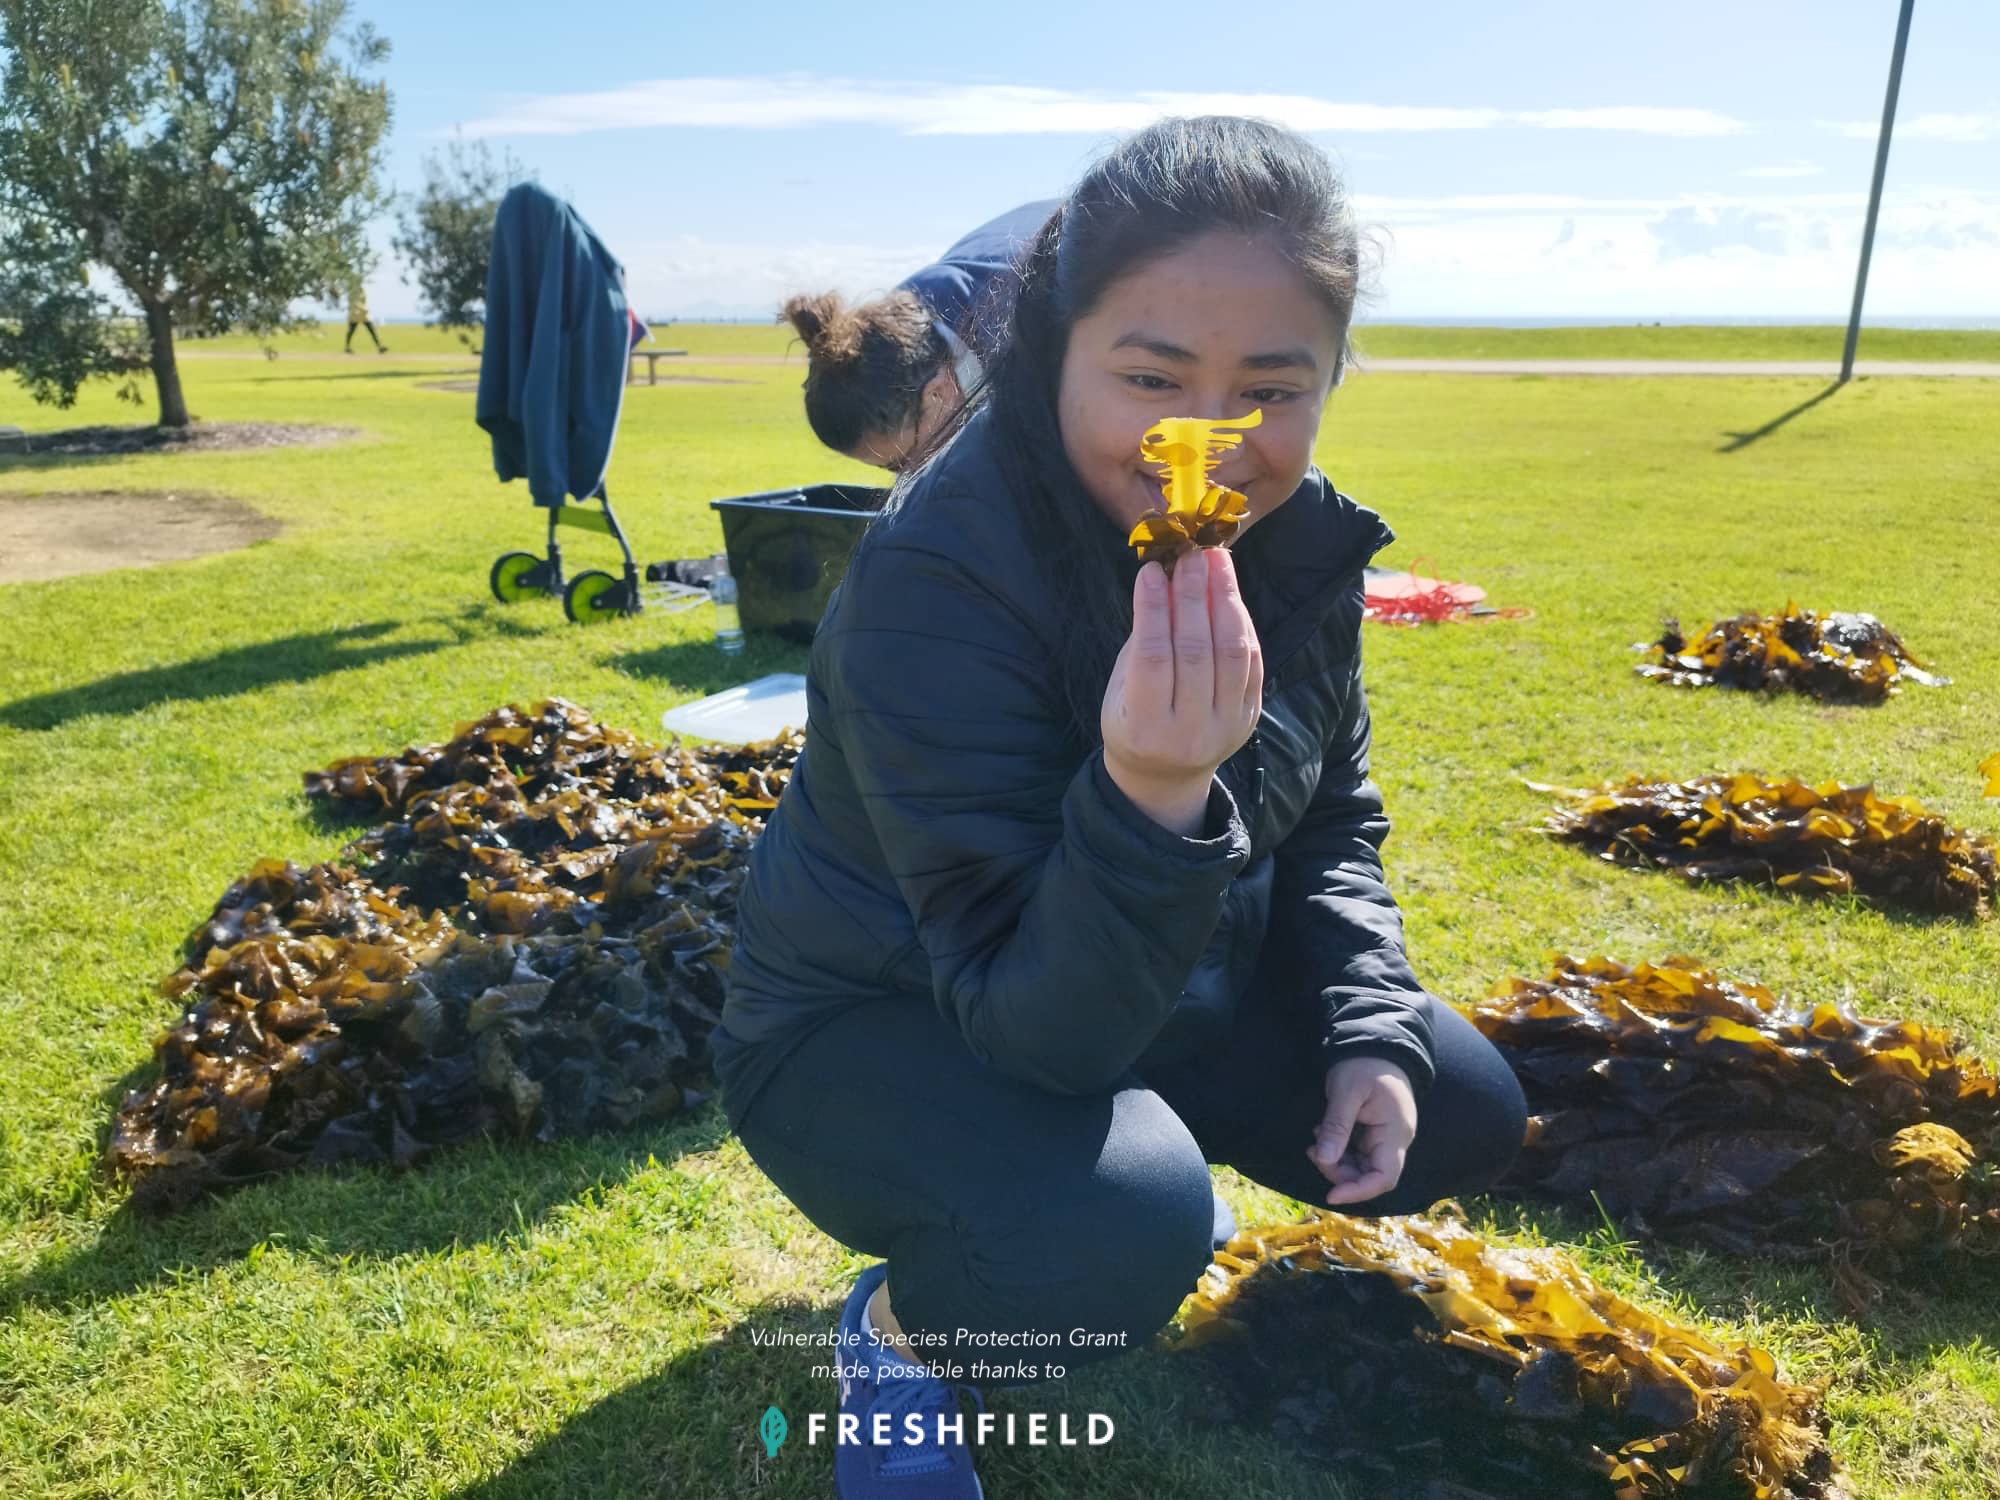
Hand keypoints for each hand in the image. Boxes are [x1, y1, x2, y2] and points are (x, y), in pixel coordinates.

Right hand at [1100, 548, 1261, 832]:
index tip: (1152, 569)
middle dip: (1194, 595)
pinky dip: (1242, 624)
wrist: (1165, 776)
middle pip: (1196, 651)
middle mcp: (1188, 732)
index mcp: (1144, 726)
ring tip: (1216, 561)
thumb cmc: (1132, 720)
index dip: (1154, 609)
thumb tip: (1163, 579)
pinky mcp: (1249, 717)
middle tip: (1191, 553)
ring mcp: (1225, 727)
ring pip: (1231, 653)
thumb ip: (1142, 641)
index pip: (1152, 657)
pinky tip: (1230, 593)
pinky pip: (1252, 662)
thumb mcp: (1120, 689)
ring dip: (1225, 600)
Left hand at [1308, 1057, 1417, 1205]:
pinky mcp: (1372, 1134)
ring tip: (1317, 1134)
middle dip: (1339, 1171)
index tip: (1331, 1196)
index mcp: (1395, 1133)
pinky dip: (1337, 1149)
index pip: (1384, 1177)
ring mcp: (1383, 1138)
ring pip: (1360, 1166)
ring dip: (1335, 1160)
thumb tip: (1323, 1159)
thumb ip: (1337, 1126)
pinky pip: (1355, 1153)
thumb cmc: (1364, 1064)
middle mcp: (1393, 1141)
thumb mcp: (1347, 1092)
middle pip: (1369, 1175)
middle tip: (1313, 1150)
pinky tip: (1323, 1132)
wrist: (1373, 1044)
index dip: (1359, 1191)